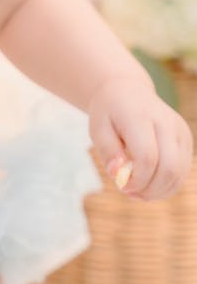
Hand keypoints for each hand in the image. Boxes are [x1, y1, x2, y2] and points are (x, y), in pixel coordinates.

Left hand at [88, 75, 193, 199]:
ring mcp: (180, 131)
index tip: (120, 185)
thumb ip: (108, 151)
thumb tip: (118, 175)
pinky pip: (182, 172)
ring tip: (137, 192)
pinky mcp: (186, 139)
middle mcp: (166, 122)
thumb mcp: (97, 128)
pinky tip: (148, 185)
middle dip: (149, 189)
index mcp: (141, 116)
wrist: (127, 90)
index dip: (136, 180)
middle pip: (169, 169)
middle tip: (128, 192)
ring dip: (158, 191)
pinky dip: (166, 186)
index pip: (148, 157)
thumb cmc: (109, 112)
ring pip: (179, 174)